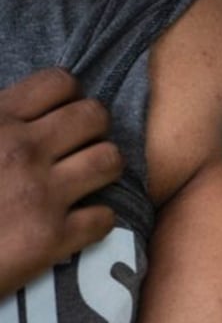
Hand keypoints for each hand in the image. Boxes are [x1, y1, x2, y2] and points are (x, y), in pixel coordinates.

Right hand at [0, 69, 123, 296]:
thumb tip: (10, 112)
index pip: (60, 83)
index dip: (67, 98)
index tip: (57, 116)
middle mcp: (24, 150)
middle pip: (95, 116)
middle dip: (92, 129)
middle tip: (77, 148)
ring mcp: (41, 194)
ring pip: (110, 160)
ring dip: (103, 168)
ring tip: (86, 180)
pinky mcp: (51, 239)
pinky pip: (105, 217)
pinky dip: (97, 220)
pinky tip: (79, 223)